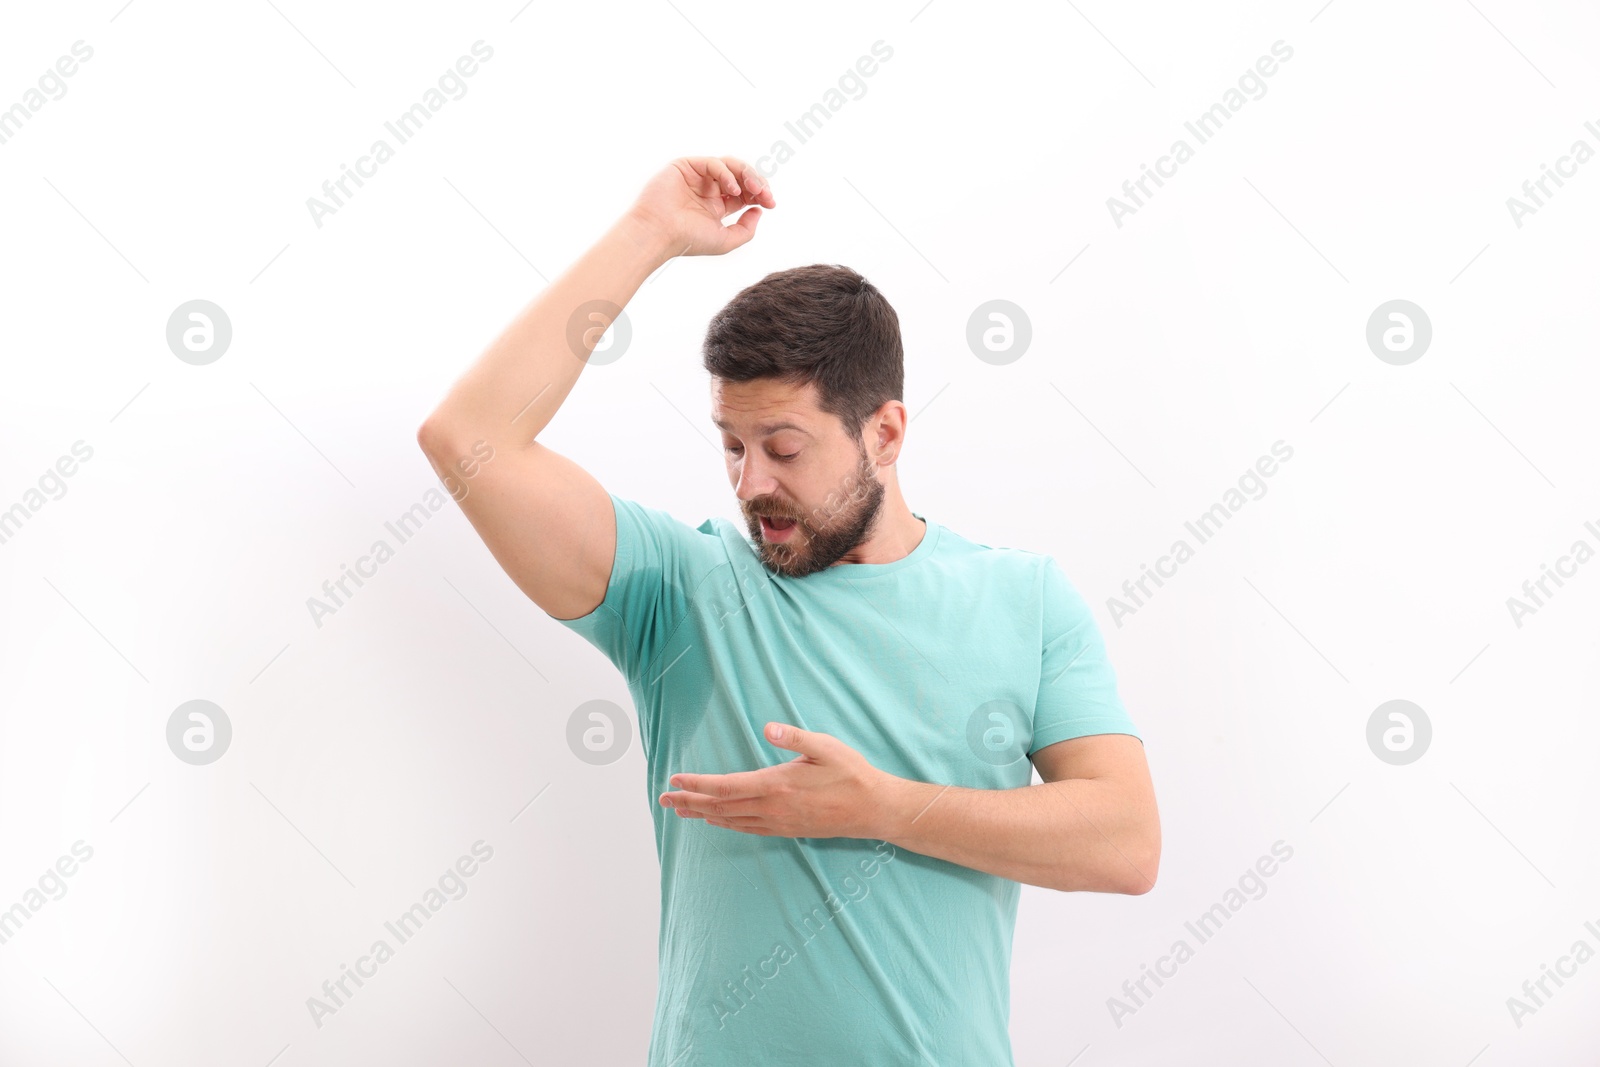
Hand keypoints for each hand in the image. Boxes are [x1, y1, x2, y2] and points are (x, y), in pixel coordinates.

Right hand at [626, 155, 775, 257]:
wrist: (659, 234)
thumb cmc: (688, 240)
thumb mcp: (726, 240)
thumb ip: (746, 229)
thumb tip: (759, 210)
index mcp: (716, 205)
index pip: (745, 193)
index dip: (760, 194)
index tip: (770, 203)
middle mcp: (708, 189)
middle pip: (740, 176)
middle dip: (757, 183)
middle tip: (765, 194)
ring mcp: (697, 176)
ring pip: (730, 165)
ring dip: (747, 174)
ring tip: (755, 189)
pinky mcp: (686, 166)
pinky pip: (713, 163)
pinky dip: (726, 173)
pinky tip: (732, 189)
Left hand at [659, 722, 891, 838]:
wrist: (874, 810)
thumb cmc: (851, 774)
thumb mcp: (827, 747)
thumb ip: (795, 738)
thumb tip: (767, 728)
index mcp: (776, 785)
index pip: (725, 786)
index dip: (697, 784)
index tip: (675, 780)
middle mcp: (772, 808)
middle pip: (720, 807)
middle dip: (689, 802)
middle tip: (663, 800)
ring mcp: (779, 822)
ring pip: (731, 821)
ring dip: (703, 815)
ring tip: (681, 810)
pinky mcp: (787, 830)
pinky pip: (747, 828)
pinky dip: (726, 823)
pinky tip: (717, 821)